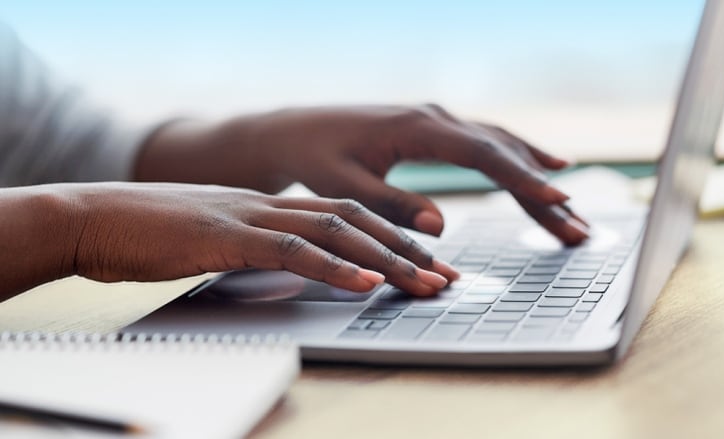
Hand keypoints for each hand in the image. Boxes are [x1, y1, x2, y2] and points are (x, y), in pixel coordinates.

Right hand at [0, 183, 457, 297]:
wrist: (94, 217)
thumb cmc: (152, 234)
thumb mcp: (218, 240)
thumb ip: (258, 249)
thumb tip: (295, 269)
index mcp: (271, 205)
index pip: (346, 216)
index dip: (391, 238)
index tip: (426, 262)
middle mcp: (270, 205)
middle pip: (355, 220)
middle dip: (406, 250)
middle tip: (447, 277)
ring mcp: (249, 217)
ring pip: (335, 231)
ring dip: (385, 259)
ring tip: (425, 282)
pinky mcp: (225, 237)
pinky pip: (289, 251)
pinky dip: (332, 267)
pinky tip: (364, 282)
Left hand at [135, 104, 588, 244]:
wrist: (292, 131)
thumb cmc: (313, 158)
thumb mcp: (344, 188)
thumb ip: (391, 206)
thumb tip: (440, 226)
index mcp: (417, 127)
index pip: (483, 155)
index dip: (523, 179)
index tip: (558, 201)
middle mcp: (434, 116)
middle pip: (503, 151)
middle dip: (541, 190)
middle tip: (577, 227)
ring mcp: (437, 119)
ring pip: (500, 145)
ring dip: (535, 176)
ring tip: (570, 209)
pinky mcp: (433, 128)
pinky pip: (485, 143)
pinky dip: (516, 158)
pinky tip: (540, 168)